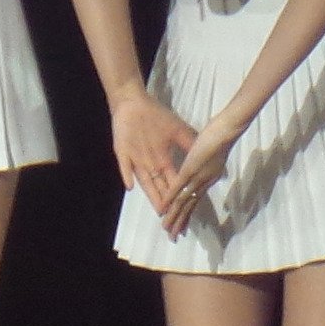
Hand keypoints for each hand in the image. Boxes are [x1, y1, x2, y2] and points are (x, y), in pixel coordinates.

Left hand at [112, 93, 195, 210]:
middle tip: (174, 222)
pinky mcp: (122, 152)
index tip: (188, 212)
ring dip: (151, 196)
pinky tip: (131, 186)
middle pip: (160, 188)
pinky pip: (124, 165)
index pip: (173, 183)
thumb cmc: (156, 116)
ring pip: (145, 182)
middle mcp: (150, 164)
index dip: (179, 198)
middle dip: (167, 205)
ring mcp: (135, 160)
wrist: (133, 102)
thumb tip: (203, 157)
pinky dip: (127, 175)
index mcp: (163, 160)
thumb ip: (187, 143)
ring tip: (160, 211)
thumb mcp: (177, 130)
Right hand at [159, 111, 240, 236]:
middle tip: (173, 237)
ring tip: (167, 229)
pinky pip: (178, 187)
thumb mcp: (215, 153)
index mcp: (208, 179)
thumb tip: (208, 164)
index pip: (196, 201)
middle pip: (190, 207)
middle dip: (181, 222)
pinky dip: (170, 198)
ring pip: (183, 201)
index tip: (182, 226)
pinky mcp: (190, 169)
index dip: (188, 215)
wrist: (229, 128)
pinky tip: (164, 207)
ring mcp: (197, 177)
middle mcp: (204, 182)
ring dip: (174, 216)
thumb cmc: (223, 135)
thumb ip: (210, 162)